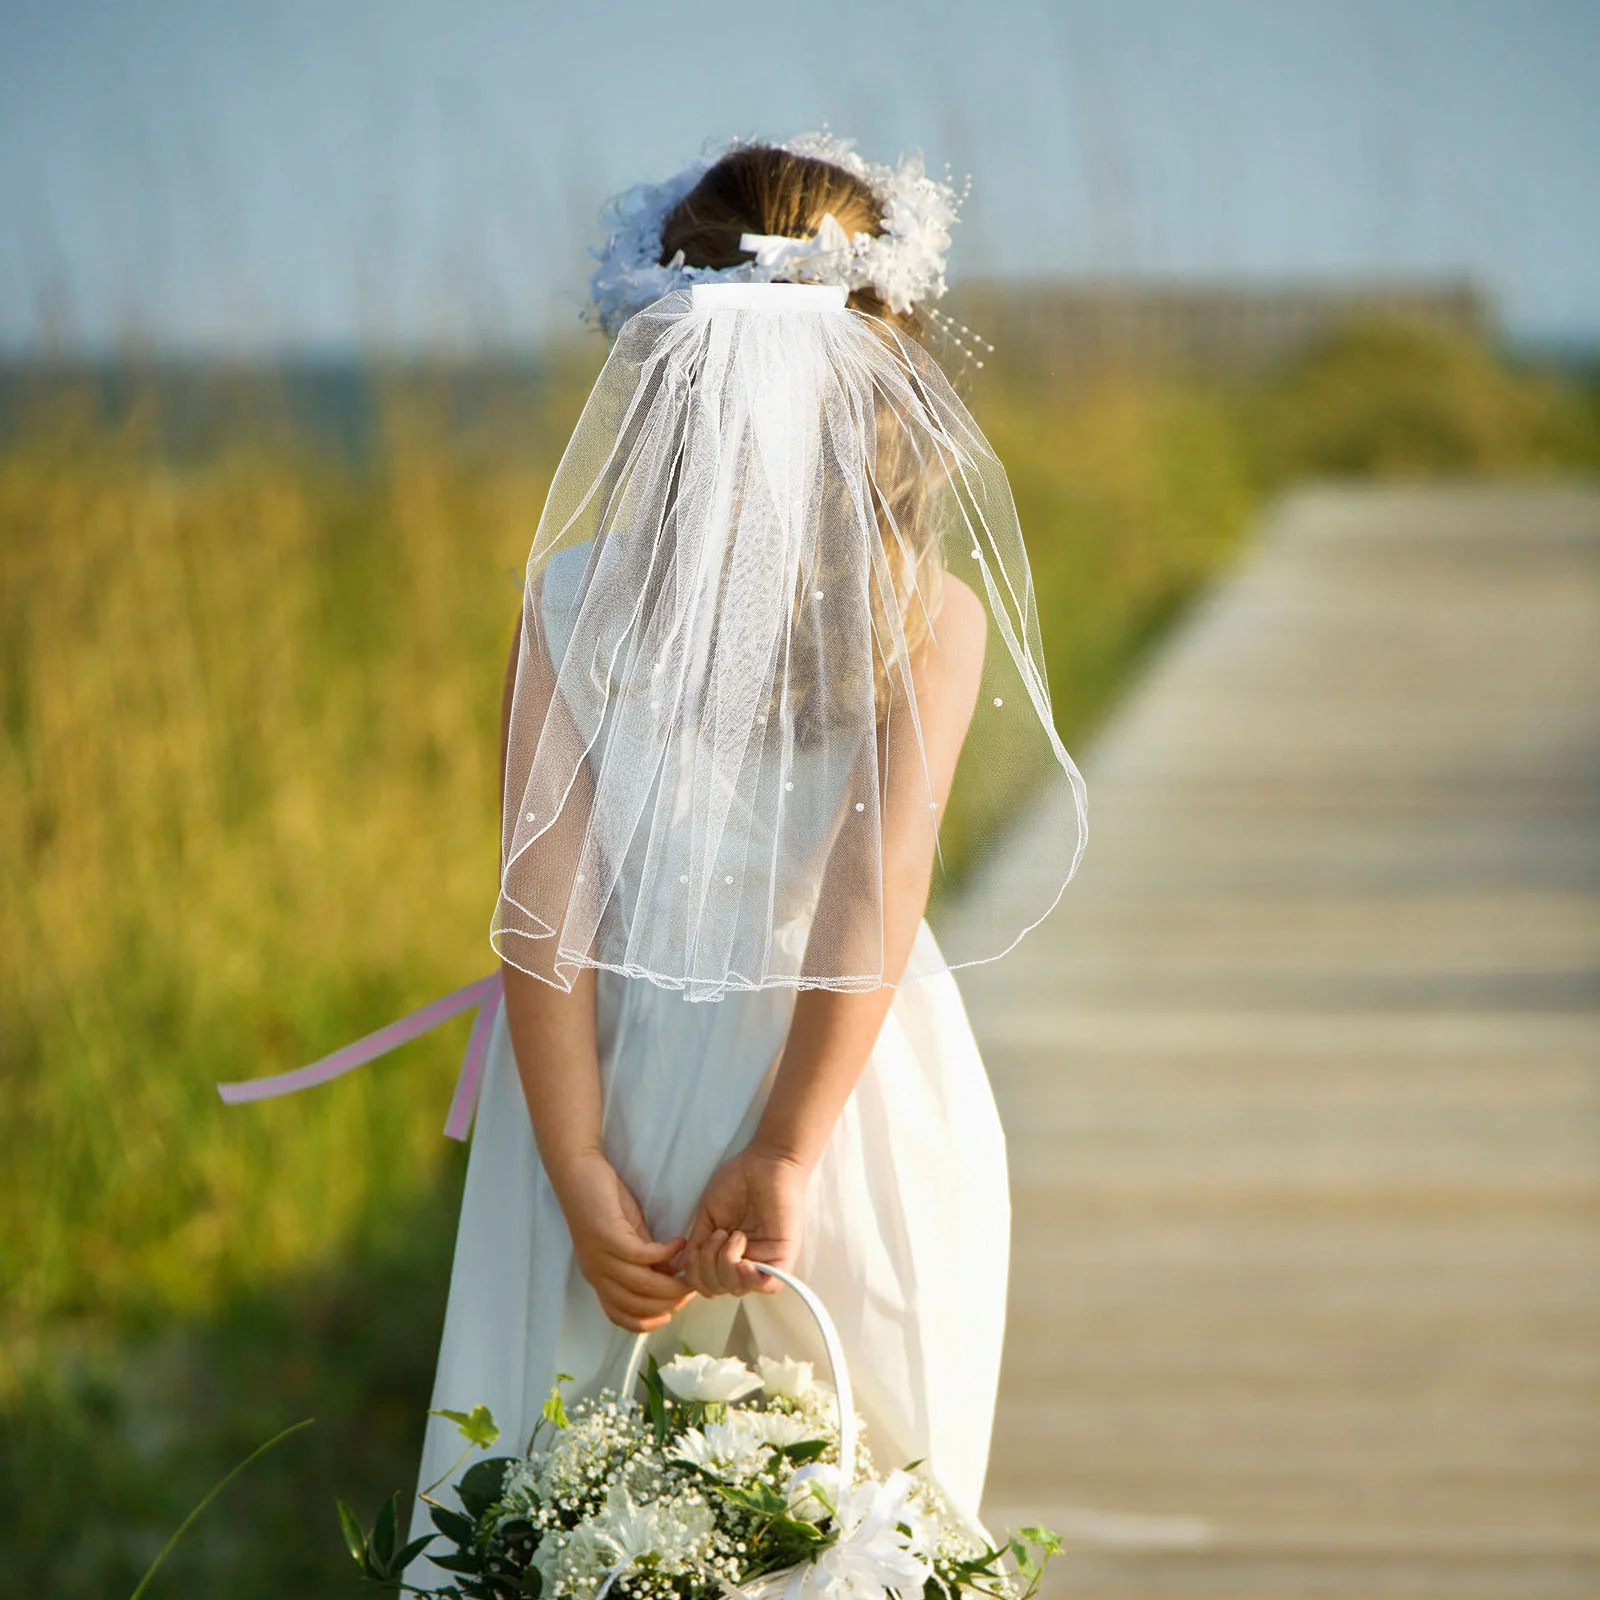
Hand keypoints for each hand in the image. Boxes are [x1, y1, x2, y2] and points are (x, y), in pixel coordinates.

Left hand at [551, 1149, 691, 1332]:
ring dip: (671, 1283)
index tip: (672, 1314)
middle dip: (668, 1302)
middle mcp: (597, 1273)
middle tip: (692, 1289)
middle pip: (635, 1304)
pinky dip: (665, 1254)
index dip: (646, 1322)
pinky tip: (679, 1244)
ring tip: (691, 1272)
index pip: (619, 1315)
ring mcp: (601, 1256)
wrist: (576, 1171)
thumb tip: (669, 1277)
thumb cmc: (601, 1201)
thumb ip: (645, 1259)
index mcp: (598, 1276)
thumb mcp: (626, 1236)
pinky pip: (642, 1255)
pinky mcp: (608, 1237)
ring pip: (641, 1284)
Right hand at [678, 1145, 810, 1297]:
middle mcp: (746, 1261)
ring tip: (732, 1235)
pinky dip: (748, 1277)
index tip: (695, 1248)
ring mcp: (765, 1260)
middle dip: (707, 1268)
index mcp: (728, 1254)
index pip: (708, 1284)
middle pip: (719, 1289)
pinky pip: (768, 1285)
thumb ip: (697, 1245)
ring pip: (738, 1289)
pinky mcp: (784, 1256)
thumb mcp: (708, 1217)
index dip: (695, 1275)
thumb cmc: (738, 1182)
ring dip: (725, 1264)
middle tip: (716, 1236)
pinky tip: (742, 1253)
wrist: (765, 1162)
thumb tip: (681, 1271)